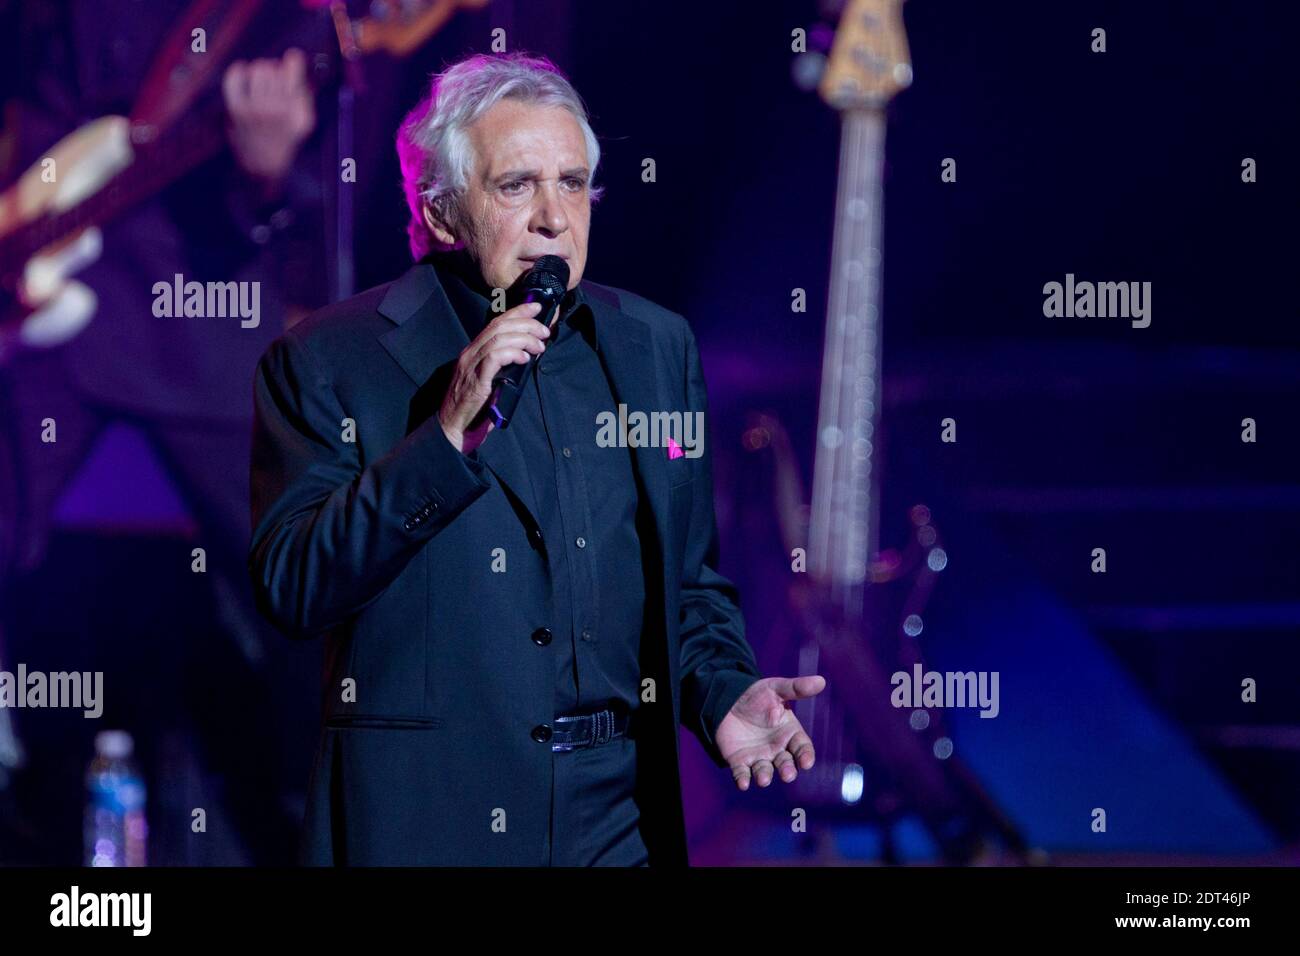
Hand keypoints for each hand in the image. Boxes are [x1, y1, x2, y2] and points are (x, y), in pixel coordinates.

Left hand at [223, 48, 315, 189]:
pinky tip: (244, 76)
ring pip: (257, 70)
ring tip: (261, 83)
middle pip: (272, 68)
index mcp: (297, 111)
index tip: (292, 60)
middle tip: (274, 81)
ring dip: (259, 72)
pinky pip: (235, 77)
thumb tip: (293, 58)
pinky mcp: (237, 110)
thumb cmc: (285, 137)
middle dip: (274, 71)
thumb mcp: (304, 120)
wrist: (263, 165)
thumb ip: (304, 91)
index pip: (293, 70)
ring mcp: (256, 110)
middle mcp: (277, 110)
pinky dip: (238, 71)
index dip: (292, 62)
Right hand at [438, 300, 550, 455]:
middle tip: (544, 330)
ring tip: (539, 346)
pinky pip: (494, 358)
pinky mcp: (475, 381)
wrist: (453, 427)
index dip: (517, 311)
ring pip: (498, 339)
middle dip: (526, 323)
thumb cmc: (474, 406)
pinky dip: (512, 354)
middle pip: (499, 326)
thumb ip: (501, 365)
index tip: (536, 307)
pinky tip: (525, 359)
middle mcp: (470, 353)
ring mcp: (471, 366)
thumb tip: (527, 355)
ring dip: (524, 339)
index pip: (495, 322)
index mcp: (473, 351)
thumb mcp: (488, 379)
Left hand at [715, 675, 825, 789]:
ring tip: (764, 779)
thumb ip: (796, 688)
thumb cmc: (758, 695)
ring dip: (765, 776)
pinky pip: (742, 773)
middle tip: (787, 774)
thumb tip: (821, 681)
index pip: (802, 748)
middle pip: (786, 764)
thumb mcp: (776, 688)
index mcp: (790, 734)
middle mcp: (777, 749)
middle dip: (787, 770)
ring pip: (765, 771)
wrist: (729, 699)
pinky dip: (743, 779)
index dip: (806, 756)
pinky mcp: (739, 761)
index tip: (806, 762)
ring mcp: (759, 757)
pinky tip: (743, 784)